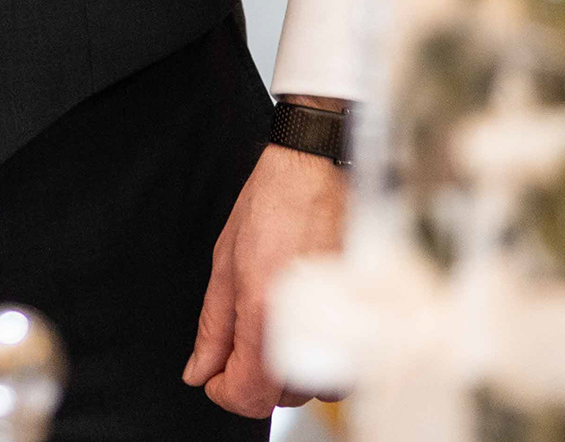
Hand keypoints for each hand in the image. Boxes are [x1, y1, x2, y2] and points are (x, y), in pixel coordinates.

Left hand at [182, 138, 347, 414]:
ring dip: (292, 372)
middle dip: (255, 380)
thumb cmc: (271, 204)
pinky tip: (308, 325)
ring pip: (318, 386)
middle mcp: (306, 323)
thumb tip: (199, 370)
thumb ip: (212, 327)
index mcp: (263, 311)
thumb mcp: (224, 265)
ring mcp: (341, 320)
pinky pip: (346, 364)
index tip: (216, 378)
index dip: (225, 394)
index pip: (249, 396)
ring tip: (278, 330)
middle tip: (242, 344)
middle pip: (282, 397)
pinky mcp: (365, 314)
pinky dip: (324, 358)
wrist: (315, 168)